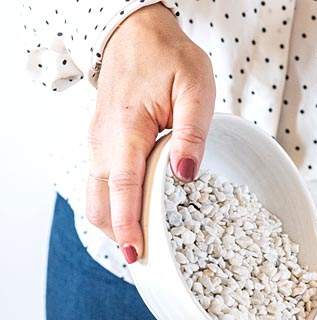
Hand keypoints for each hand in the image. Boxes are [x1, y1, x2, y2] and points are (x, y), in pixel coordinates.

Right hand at [87, 4, 214, 262]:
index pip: (121, 188)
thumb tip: (185, 177)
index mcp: (126, 131)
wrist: (134, 34)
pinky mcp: (100, 147)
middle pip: (98, 204)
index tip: (136, 254)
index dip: (128, 225)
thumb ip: (192, 133)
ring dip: (114, 225)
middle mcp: (103, 143)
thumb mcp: (196, 88)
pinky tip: (136, 218)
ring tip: (142, 246)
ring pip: (94, 198)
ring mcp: (97, 145)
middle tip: (144, 261)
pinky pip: (99, 186)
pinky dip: (112, 208)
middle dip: (118, 235)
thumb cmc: (169, 59)